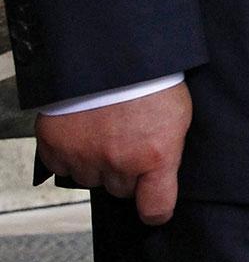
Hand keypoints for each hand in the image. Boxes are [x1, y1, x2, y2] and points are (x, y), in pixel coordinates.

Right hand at [36, 81, 190, 225]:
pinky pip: (63, 166)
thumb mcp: (178, 114)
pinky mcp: (56, 146)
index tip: (155, 208)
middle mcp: (118, 162)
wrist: (112, 52)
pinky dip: (70, 154)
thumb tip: (164, 172)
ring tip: (106, 131)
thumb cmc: (152, 77)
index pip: (156, 207)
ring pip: (91, 179)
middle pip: (122, 190)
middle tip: (130, 141)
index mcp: (155, 155)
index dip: (156, 209)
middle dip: (126, 172)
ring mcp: (85, 156)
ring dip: (97, 163)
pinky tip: (83, 132)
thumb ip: (168, 149)